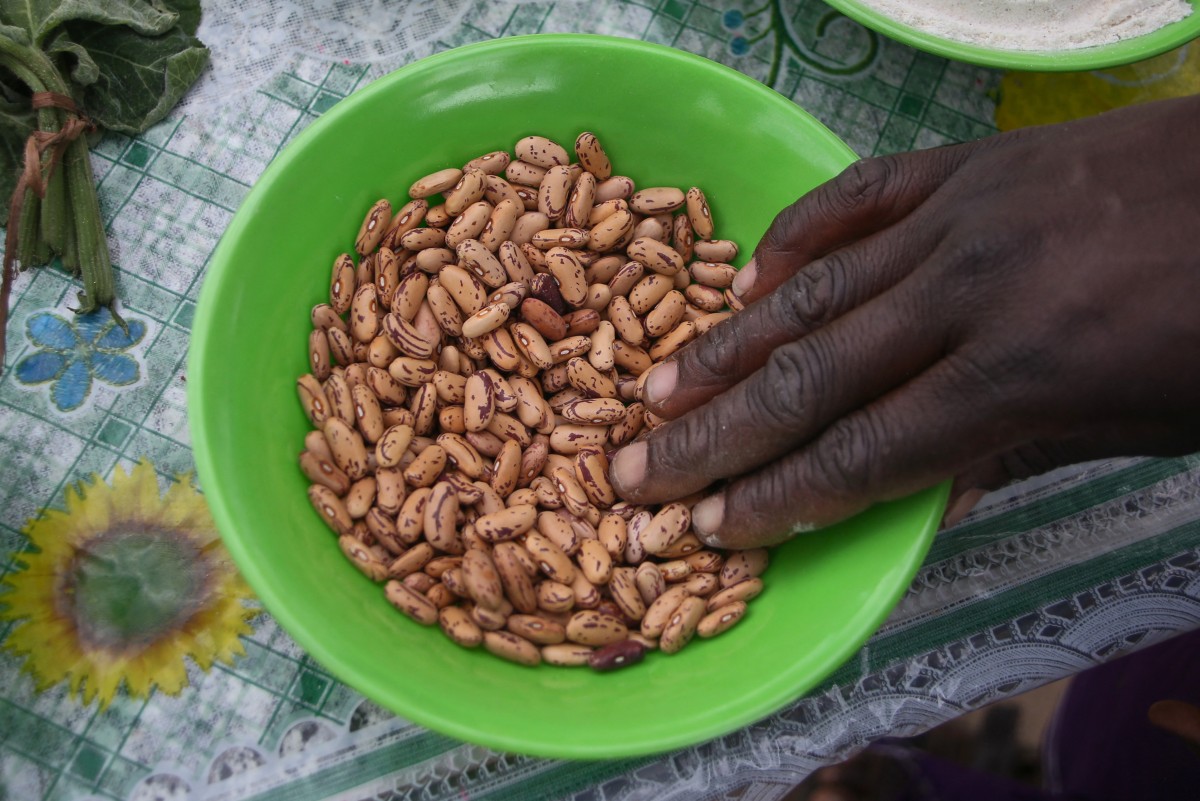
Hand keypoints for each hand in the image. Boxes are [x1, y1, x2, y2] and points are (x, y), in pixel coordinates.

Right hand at [609, 94, 1199, 548]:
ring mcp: (961, 216)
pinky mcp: (967, 163)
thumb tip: (923, 495)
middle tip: (634, 468)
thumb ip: (1019, 451)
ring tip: (658, 385)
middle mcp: (969, 295)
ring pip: (814, 290)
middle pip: (811, 381)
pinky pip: (858, 194)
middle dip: (713, 436)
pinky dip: (797, 233)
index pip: (864, 455)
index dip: (777, 500)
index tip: (706, 527)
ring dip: (728, 345)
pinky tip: (748, 274)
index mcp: (1021, 375)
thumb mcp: (1144, 424)